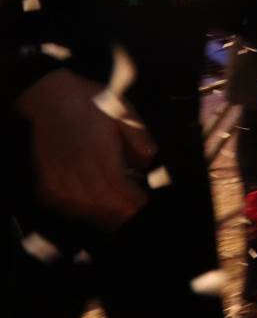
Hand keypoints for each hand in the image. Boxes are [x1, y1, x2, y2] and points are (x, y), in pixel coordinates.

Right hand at [15, 69, 156, 227]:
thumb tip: (149, 161)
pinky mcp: (46, 178)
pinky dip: (77, 211)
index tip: (146, 205)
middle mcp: (78, 168)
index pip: (119, 187)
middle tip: (135, 217)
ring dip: (101, 216)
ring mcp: (59, 176)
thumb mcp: (124, 112)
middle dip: (121, 213)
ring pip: (81, 206)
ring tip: (118, 220)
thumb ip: (138, 138)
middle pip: (102, 201)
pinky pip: (61, 203)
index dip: (133, 201)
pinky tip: (89, 212)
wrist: (51, 97)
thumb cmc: (92, 103)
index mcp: (100, 152)